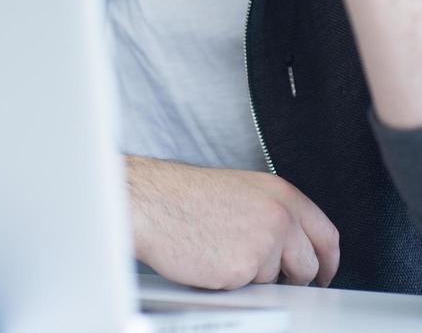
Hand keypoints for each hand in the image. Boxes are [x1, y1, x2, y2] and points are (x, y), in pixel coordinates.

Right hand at [126, 157, 339, 289]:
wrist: (153, 203)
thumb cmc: (187, 197)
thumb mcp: (243, 191)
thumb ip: (275, 212)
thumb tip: (297, 243)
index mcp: (281, 193)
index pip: (326, 233)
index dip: (328, 259)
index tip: (324, 272)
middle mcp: (279, 216)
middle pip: (312, 264)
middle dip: (298, 277)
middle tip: (279, 277)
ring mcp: (265, 243)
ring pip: (281, 280)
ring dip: (260, 277)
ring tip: (228, 254)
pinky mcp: (245, 268)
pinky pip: (253, 290)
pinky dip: (237, 283)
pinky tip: (216, 262)